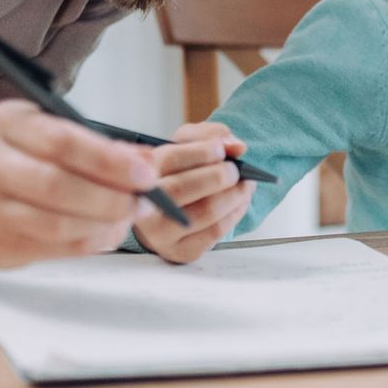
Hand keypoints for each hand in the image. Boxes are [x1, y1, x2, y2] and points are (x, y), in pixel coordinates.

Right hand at [0, 99, 155, 266]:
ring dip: (103, 225)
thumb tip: (146, 162)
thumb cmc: (23, 157)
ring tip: (129, 218)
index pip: (61, 142)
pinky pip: (51, 251)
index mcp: (4, 123)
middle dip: (111, 197)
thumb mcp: (52, 131)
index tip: (146, 173)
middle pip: (56, 186)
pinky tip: (107, 233)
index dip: (109, 161)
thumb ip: (99, 144)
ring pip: (55, 225)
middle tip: (144, 201)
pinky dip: (88, 244)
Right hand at [131, 122, 256, 263]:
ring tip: (245, 185)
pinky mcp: (180, 251)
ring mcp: (160, 233)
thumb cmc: (177, 173)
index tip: (221, 150)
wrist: (167, 211)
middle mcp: (145, 206)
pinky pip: (215, 232)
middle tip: (236, 170)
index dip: (202, 152)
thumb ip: (209, 136)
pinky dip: (235, 213)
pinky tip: (239, 203)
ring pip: (205, 211)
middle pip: (183, 188)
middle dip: (219, 175)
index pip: (169, 160)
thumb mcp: (186, 145)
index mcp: (142, 174)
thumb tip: (235, 146)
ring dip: (235, 195)